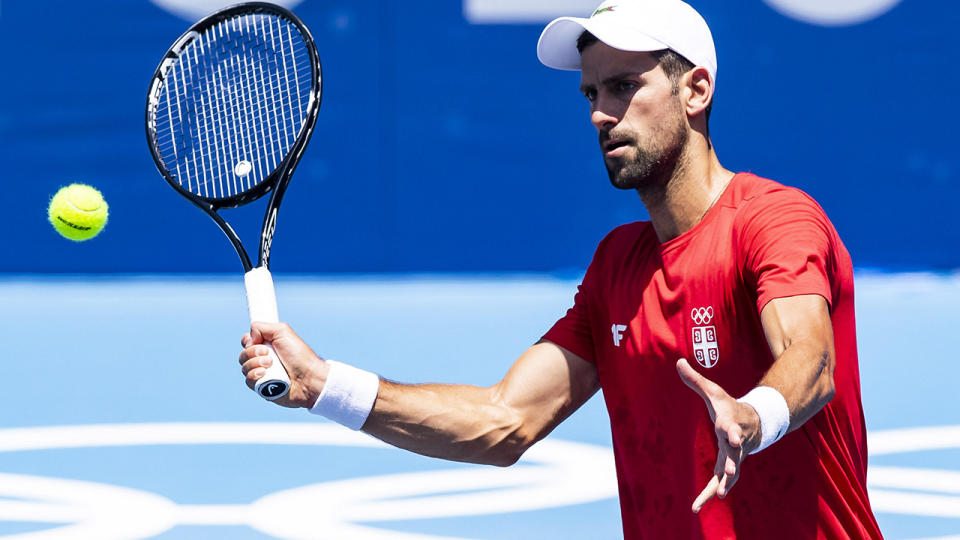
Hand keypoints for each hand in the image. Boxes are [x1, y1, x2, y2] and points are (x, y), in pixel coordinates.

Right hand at [239, 322, 326, 408]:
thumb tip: (249, 338)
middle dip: (252, 352)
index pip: (247, 341)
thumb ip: (262, 327)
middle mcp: (263, 359)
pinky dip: (254, 375)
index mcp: (267, 345)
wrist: (308, 378)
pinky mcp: (261, 387)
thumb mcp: (282, 331)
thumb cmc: (299, 355)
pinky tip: (264, 374)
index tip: (256, 341)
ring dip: (255, 363)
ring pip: (244, 367)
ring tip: (270, 364)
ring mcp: (261, 374)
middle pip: (243, 354)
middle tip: (267, 353)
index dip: (248, 340)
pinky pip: (248, 380)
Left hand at [676, 358, 760, 512]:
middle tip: (731, 472)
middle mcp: (735, 441)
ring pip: (732, 471)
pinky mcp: (731, 464)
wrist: (753, 421)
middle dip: (734, 462)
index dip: (732, 431)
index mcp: (729, 422)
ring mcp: (735, 455)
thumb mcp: (712, 391)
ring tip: (718, 495)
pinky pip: (724, 480)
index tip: (731, 436)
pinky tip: (701, 503)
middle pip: (735, 453)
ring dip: (725, 483)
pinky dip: (715, 490)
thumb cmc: (728, 405)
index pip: (731, 426)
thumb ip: (695, 380)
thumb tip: (678, 362)